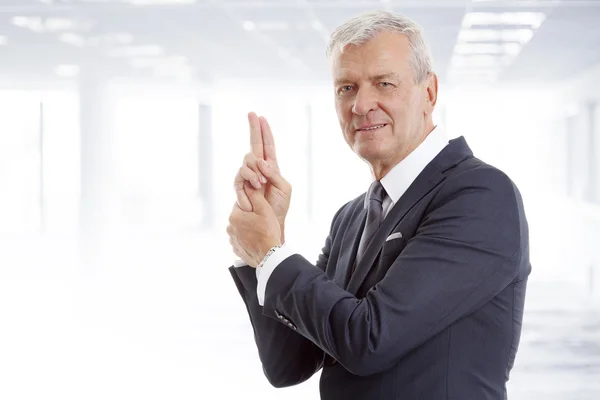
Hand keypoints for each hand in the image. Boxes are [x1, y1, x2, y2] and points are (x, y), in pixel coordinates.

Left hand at [227, 181, 281, 267]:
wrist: (269, 255)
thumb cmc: (268, 231)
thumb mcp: (264, 209)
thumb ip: (254, 195)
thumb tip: (247, 184)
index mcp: (234, 216)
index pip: (241, 205)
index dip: (252, 207)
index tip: (260, 211)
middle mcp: (229, 228)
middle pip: (240, 217)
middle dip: (249, 217)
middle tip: (262, 222)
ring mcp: (232, 240)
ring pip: (240, 228)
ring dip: (248, 228)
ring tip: (260, 232)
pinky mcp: (236, 249)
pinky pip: (241, 240)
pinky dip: (247, 239)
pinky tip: (257, 240)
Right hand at [233, 112, 291, 241]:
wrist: (270, 223)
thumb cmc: (279, 207)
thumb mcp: (284, 188)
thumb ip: (274, 173)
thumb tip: (261, 161)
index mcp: (271, 167)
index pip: (267, 145)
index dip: (263, 131)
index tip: (259, 116)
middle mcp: (258, 169)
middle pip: (253, 146)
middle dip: (253, 131)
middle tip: (252, 117)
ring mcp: (248, 177)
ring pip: (246, 161)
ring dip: (255, 171)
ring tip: (261, 184)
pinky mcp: (240, 187)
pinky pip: (240, 177)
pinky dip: (249, 179)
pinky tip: (256, 186)